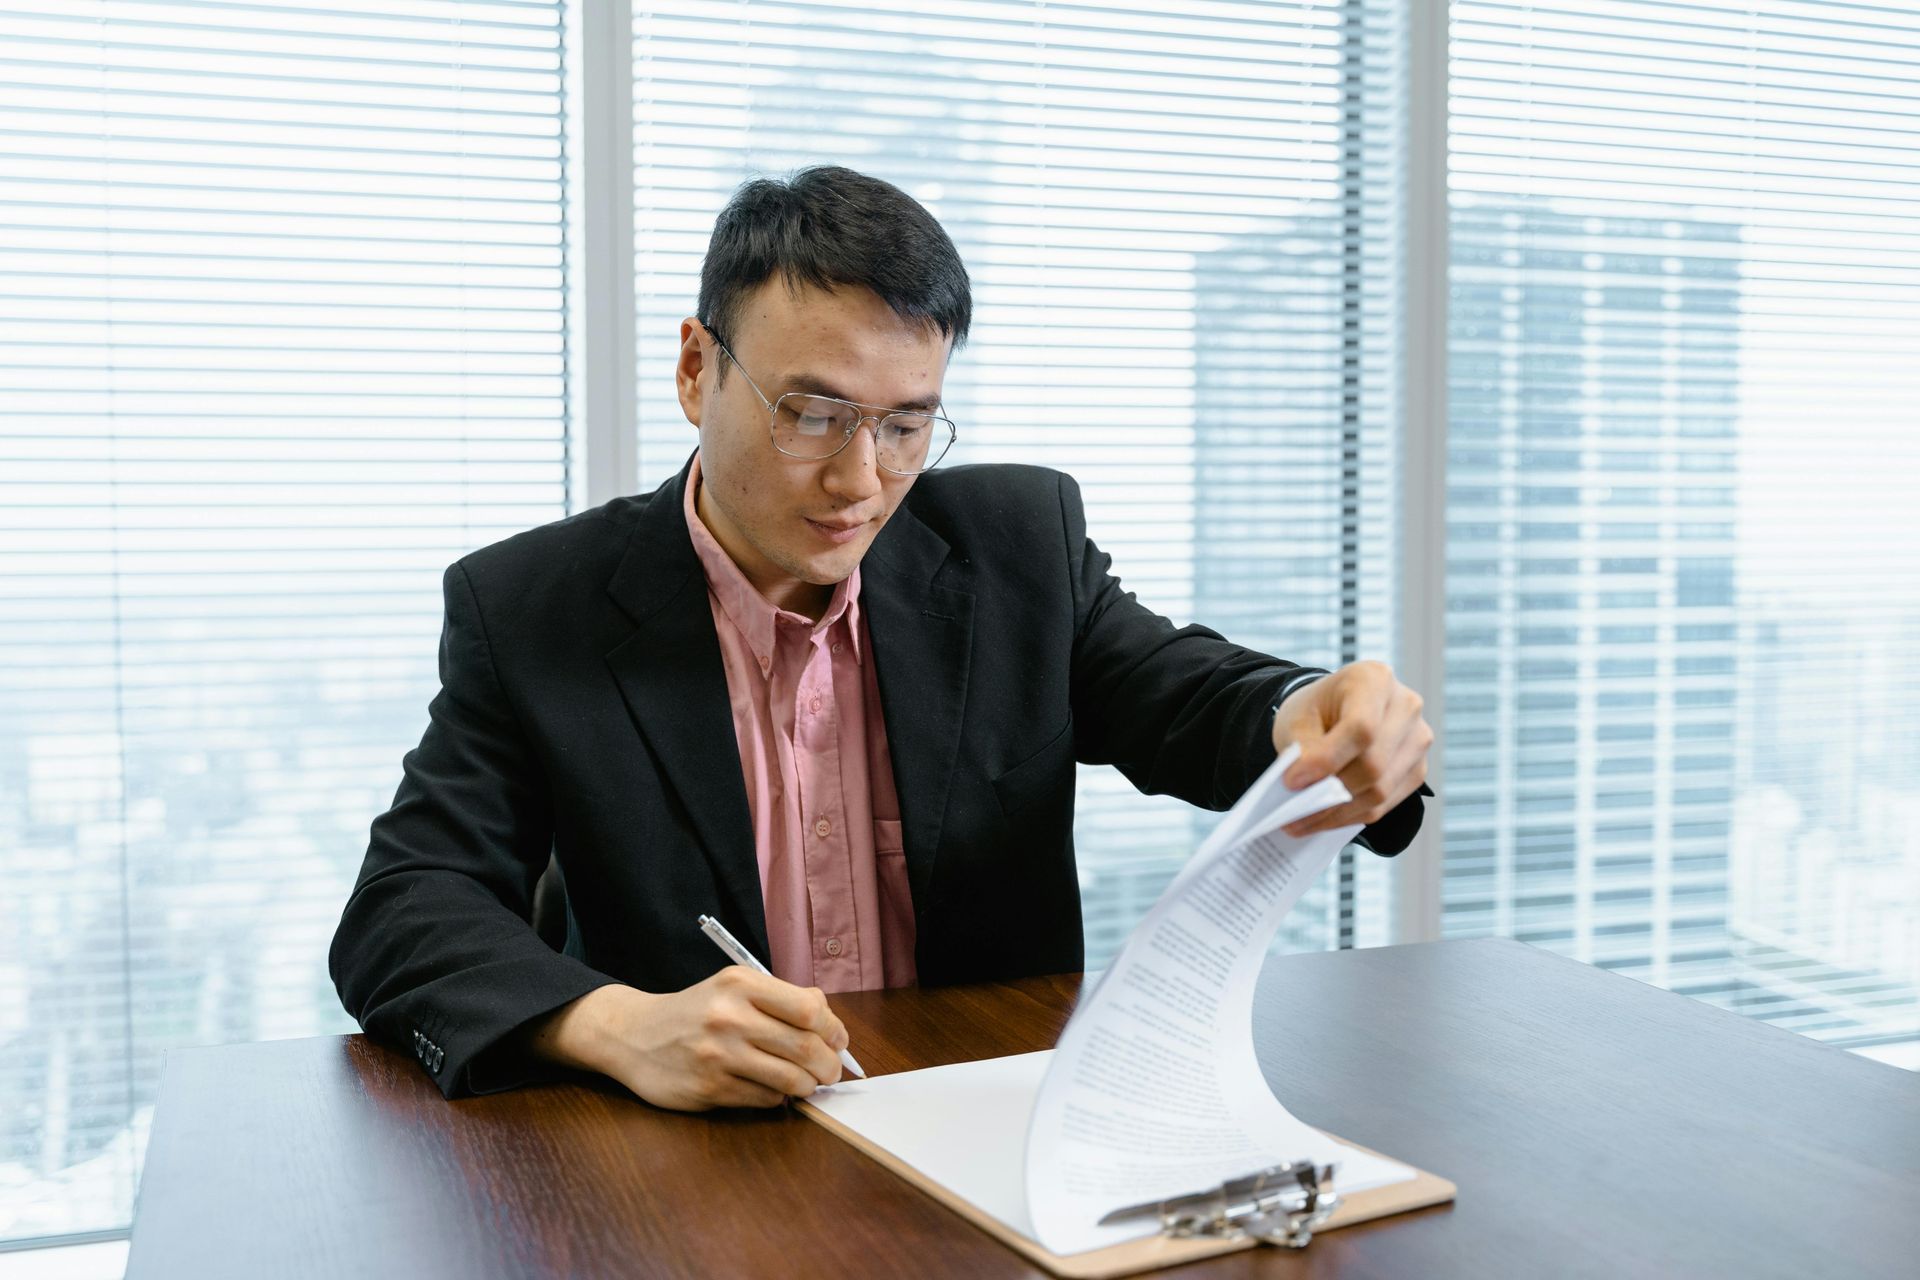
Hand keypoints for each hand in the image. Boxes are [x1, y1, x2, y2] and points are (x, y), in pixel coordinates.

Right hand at [523, 968, 849, 1110]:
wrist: (635, 1034)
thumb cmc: (696, 1011)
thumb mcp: (733, 988)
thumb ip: (780, 1001)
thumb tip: (833, 1030)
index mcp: (741, 984)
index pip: (810, 1008)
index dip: (834, 1029)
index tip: (837, 1041)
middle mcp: (730, 1016)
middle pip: (806, 1048)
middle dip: (829, 1066)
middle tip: (830, 1072)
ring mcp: (719, 1054)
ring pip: (790, 1079)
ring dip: (808, 1086)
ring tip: (806, 1084)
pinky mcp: (710, 1088)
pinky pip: (765, 1099)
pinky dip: (778, 1097)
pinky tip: (771, 1089)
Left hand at [1270, 660, 1432, 837]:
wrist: (1337, 710)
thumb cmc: (1317, 710)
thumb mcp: (1299, 719)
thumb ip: (1304, 750)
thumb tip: (1304, 790)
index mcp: (1374, 679)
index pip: (1361, 728)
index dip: (1327, 760)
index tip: (1292, 781)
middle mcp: (1406, 706)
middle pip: (1373, 764)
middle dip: (1330, 794)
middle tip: (1290, 813)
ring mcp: (1418, 739)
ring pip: (1380, 790)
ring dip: (1337, 813)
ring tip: (1299, 823)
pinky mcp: (1418, 769)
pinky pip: (1386, 804)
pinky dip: (1351, 816)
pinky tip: (1323, 820)